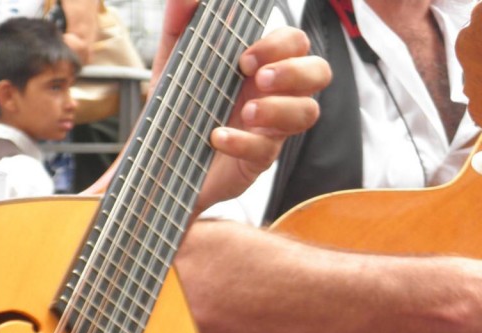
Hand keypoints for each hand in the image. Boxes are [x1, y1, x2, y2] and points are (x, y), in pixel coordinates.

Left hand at [151, 0, 329, 210]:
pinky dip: (243, 142)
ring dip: (280, 109)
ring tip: (248, 113)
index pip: (295, 43)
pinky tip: (217, 137)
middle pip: (319, 72)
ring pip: (308, 112)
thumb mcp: (173, 61)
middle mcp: (274, 92)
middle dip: (295, 72)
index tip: (245, 59)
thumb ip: (180, 24)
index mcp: (260, 64)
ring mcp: (272, 126)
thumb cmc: (178, 107)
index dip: (279, 46)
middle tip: (260, 80)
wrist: (162, 158)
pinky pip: (268, 150)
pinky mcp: (260, 159)